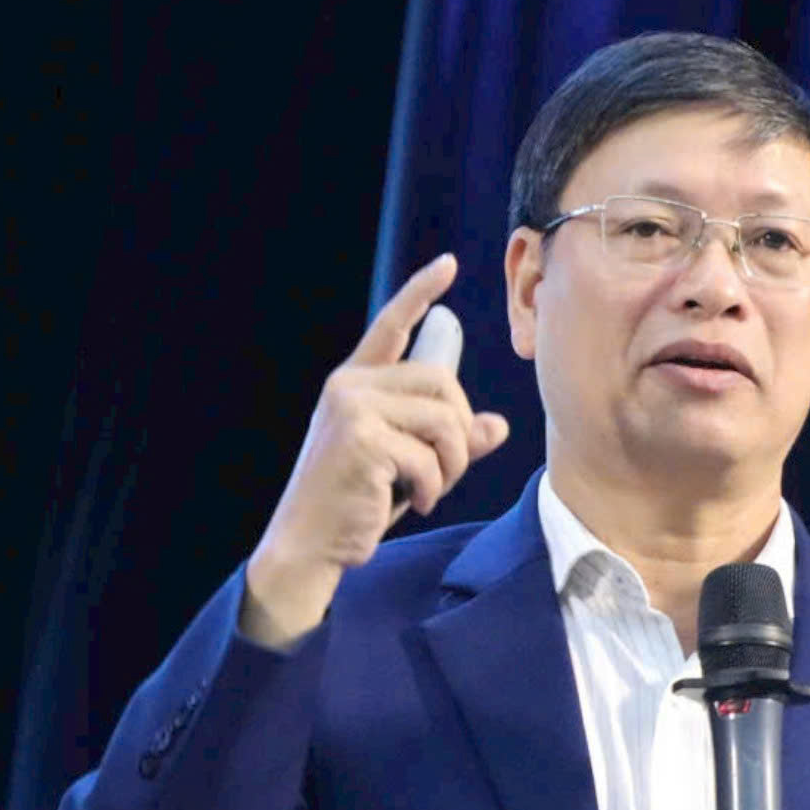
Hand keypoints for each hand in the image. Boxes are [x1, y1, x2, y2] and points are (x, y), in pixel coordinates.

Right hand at [241, 253, 509, 645]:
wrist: (311, 544)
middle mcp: (350, 386)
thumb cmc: (357, 504)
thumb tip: (498, 426)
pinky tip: (412, 502)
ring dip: (452, 463)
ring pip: (445, 419)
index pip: (392, 326)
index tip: (449, 265)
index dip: (421, 293)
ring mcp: (353, 409)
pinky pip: (430, 455)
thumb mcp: (409, 465)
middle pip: (443, 382)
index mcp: (356, 383)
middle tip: (446, 469)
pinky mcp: (361, 439)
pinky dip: (434, 486)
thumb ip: (449, 440)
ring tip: (431, 489)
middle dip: (460, 430)